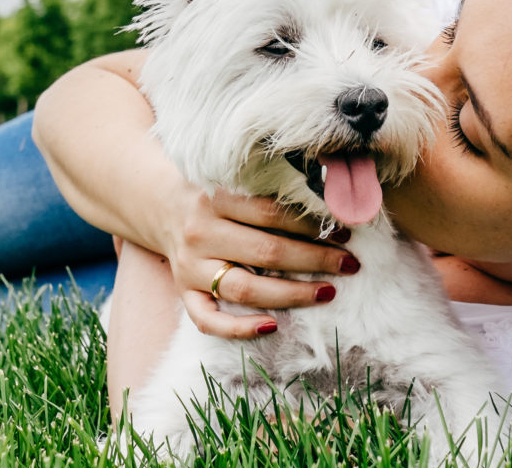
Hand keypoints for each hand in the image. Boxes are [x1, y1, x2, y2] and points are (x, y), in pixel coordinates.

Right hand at [153, 190, 356, 339]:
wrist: (162, 207)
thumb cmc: (214, 195)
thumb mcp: (234, 182)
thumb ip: (269, 194)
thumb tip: (331, 210)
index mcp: (215, 198)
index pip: (271, 214)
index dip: (312, 225)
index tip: (344, 233)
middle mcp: (200, 233)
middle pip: (266, 252)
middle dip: (315, 259)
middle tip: (349, 264)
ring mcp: (189, 267)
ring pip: (244, 288)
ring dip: (291, 293)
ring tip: (327, 292)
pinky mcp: (183, 293)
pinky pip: (208, 320)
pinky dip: (238, 328)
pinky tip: (271, 326)